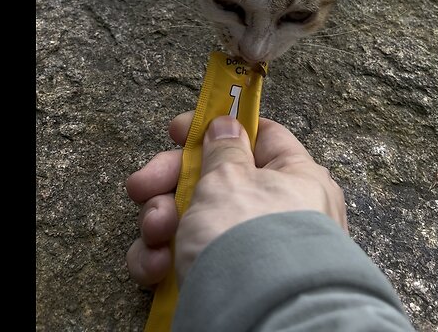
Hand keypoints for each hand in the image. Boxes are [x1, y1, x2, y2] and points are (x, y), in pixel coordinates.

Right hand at [125, 111, 346, 285]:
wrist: (258, 317)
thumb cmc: (251, 239)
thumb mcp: (230, 180)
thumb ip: (223, 150)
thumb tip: (227, 124)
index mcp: (295, 178)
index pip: (259, 138)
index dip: (216, 129)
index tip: (177, 131)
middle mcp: (275, 214)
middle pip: (212, 181)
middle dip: (169, 183)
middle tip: (142, 186)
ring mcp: (247, 250)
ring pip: (190, 222)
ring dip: (160, 222)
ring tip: (156, 232)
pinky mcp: (222, 282)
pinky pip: (185, 261)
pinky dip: (162, 261)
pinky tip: (156, 267)